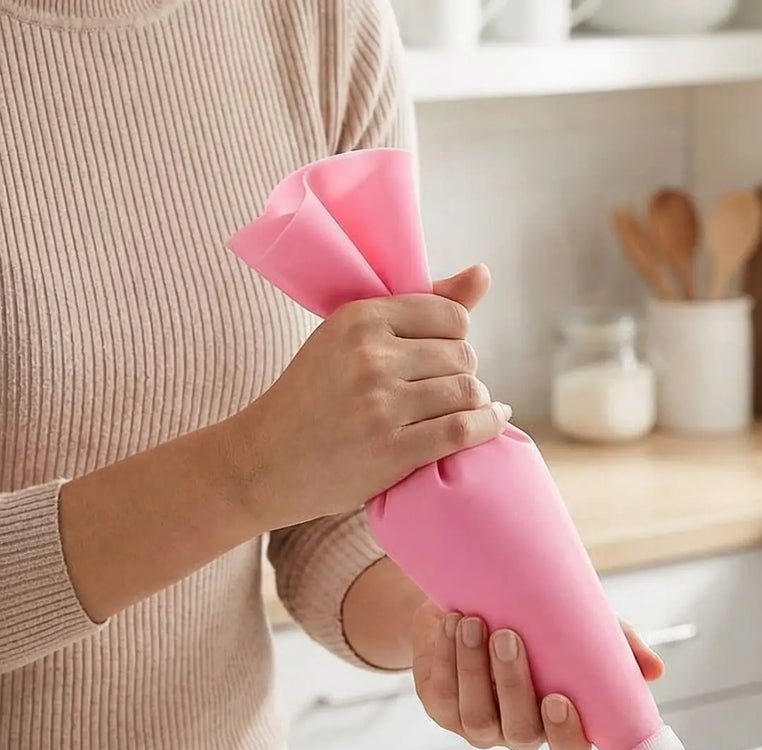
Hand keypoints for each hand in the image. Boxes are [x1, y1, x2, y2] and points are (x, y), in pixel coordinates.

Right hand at [227, 266, 507, 531]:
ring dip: (474, 403)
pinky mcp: (391, 449)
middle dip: (463, 374)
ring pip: (467, 392)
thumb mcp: (350, 338)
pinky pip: (462, 430)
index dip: (456, 338)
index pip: (450, 317)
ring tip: (460, 410)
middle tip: (444, 392)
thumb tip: (484, 273)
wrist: (265, 460)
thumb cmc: (315, 396)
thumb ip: (419, 307)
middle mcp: (370, 356)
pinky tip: (494, 421)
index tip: (441, 357)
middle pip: (463, 357)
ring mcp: (381, 404)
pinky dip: (487, 426)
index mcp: (359, 318)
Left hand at [411, 603, 663, 749]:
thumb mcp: (578, 626)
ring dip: (474, 668)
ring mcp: (479, 724)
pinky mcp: (442, 707)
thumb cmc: (536, 621)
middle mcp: (519, 731)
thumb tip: (654, 670)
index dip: (565, 735)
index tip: (558, 699)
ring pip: (478, 715)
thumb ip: (616, 646)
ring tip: (473, 623)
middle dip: (513, 685)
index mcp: (558, 722)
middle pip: (520, 733)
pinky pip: (444, 694)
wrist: (472, 601)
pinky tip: (451, 625)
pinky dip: (446, 657)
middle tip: (509, 637)